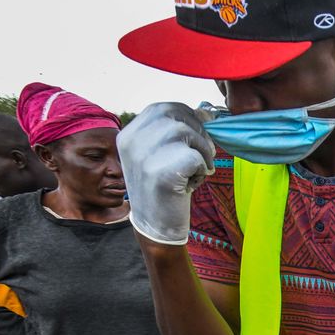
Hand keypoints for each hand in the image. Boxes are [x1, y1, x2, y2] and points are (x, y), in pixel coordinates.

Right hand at [117, 102, 215, 245]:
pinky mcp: (162, 173)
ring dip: (203, 153)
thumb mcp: (160, 154)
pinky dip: (202, 170)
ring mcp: (144, 157)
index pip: (163, 108)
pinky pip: (196, 157)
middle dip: (199, 132)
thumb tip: (206, 111)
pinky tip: (192, 183)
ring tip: (196, 170)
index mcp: (128, 135)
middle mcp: (132, 142)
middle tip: (202, 154)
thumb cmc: (164, 188)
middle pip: (177, 116)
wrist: (156, 227)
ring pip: (187, 133)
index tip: (197, 134)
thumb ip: (174, 132)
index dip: (187, 116)